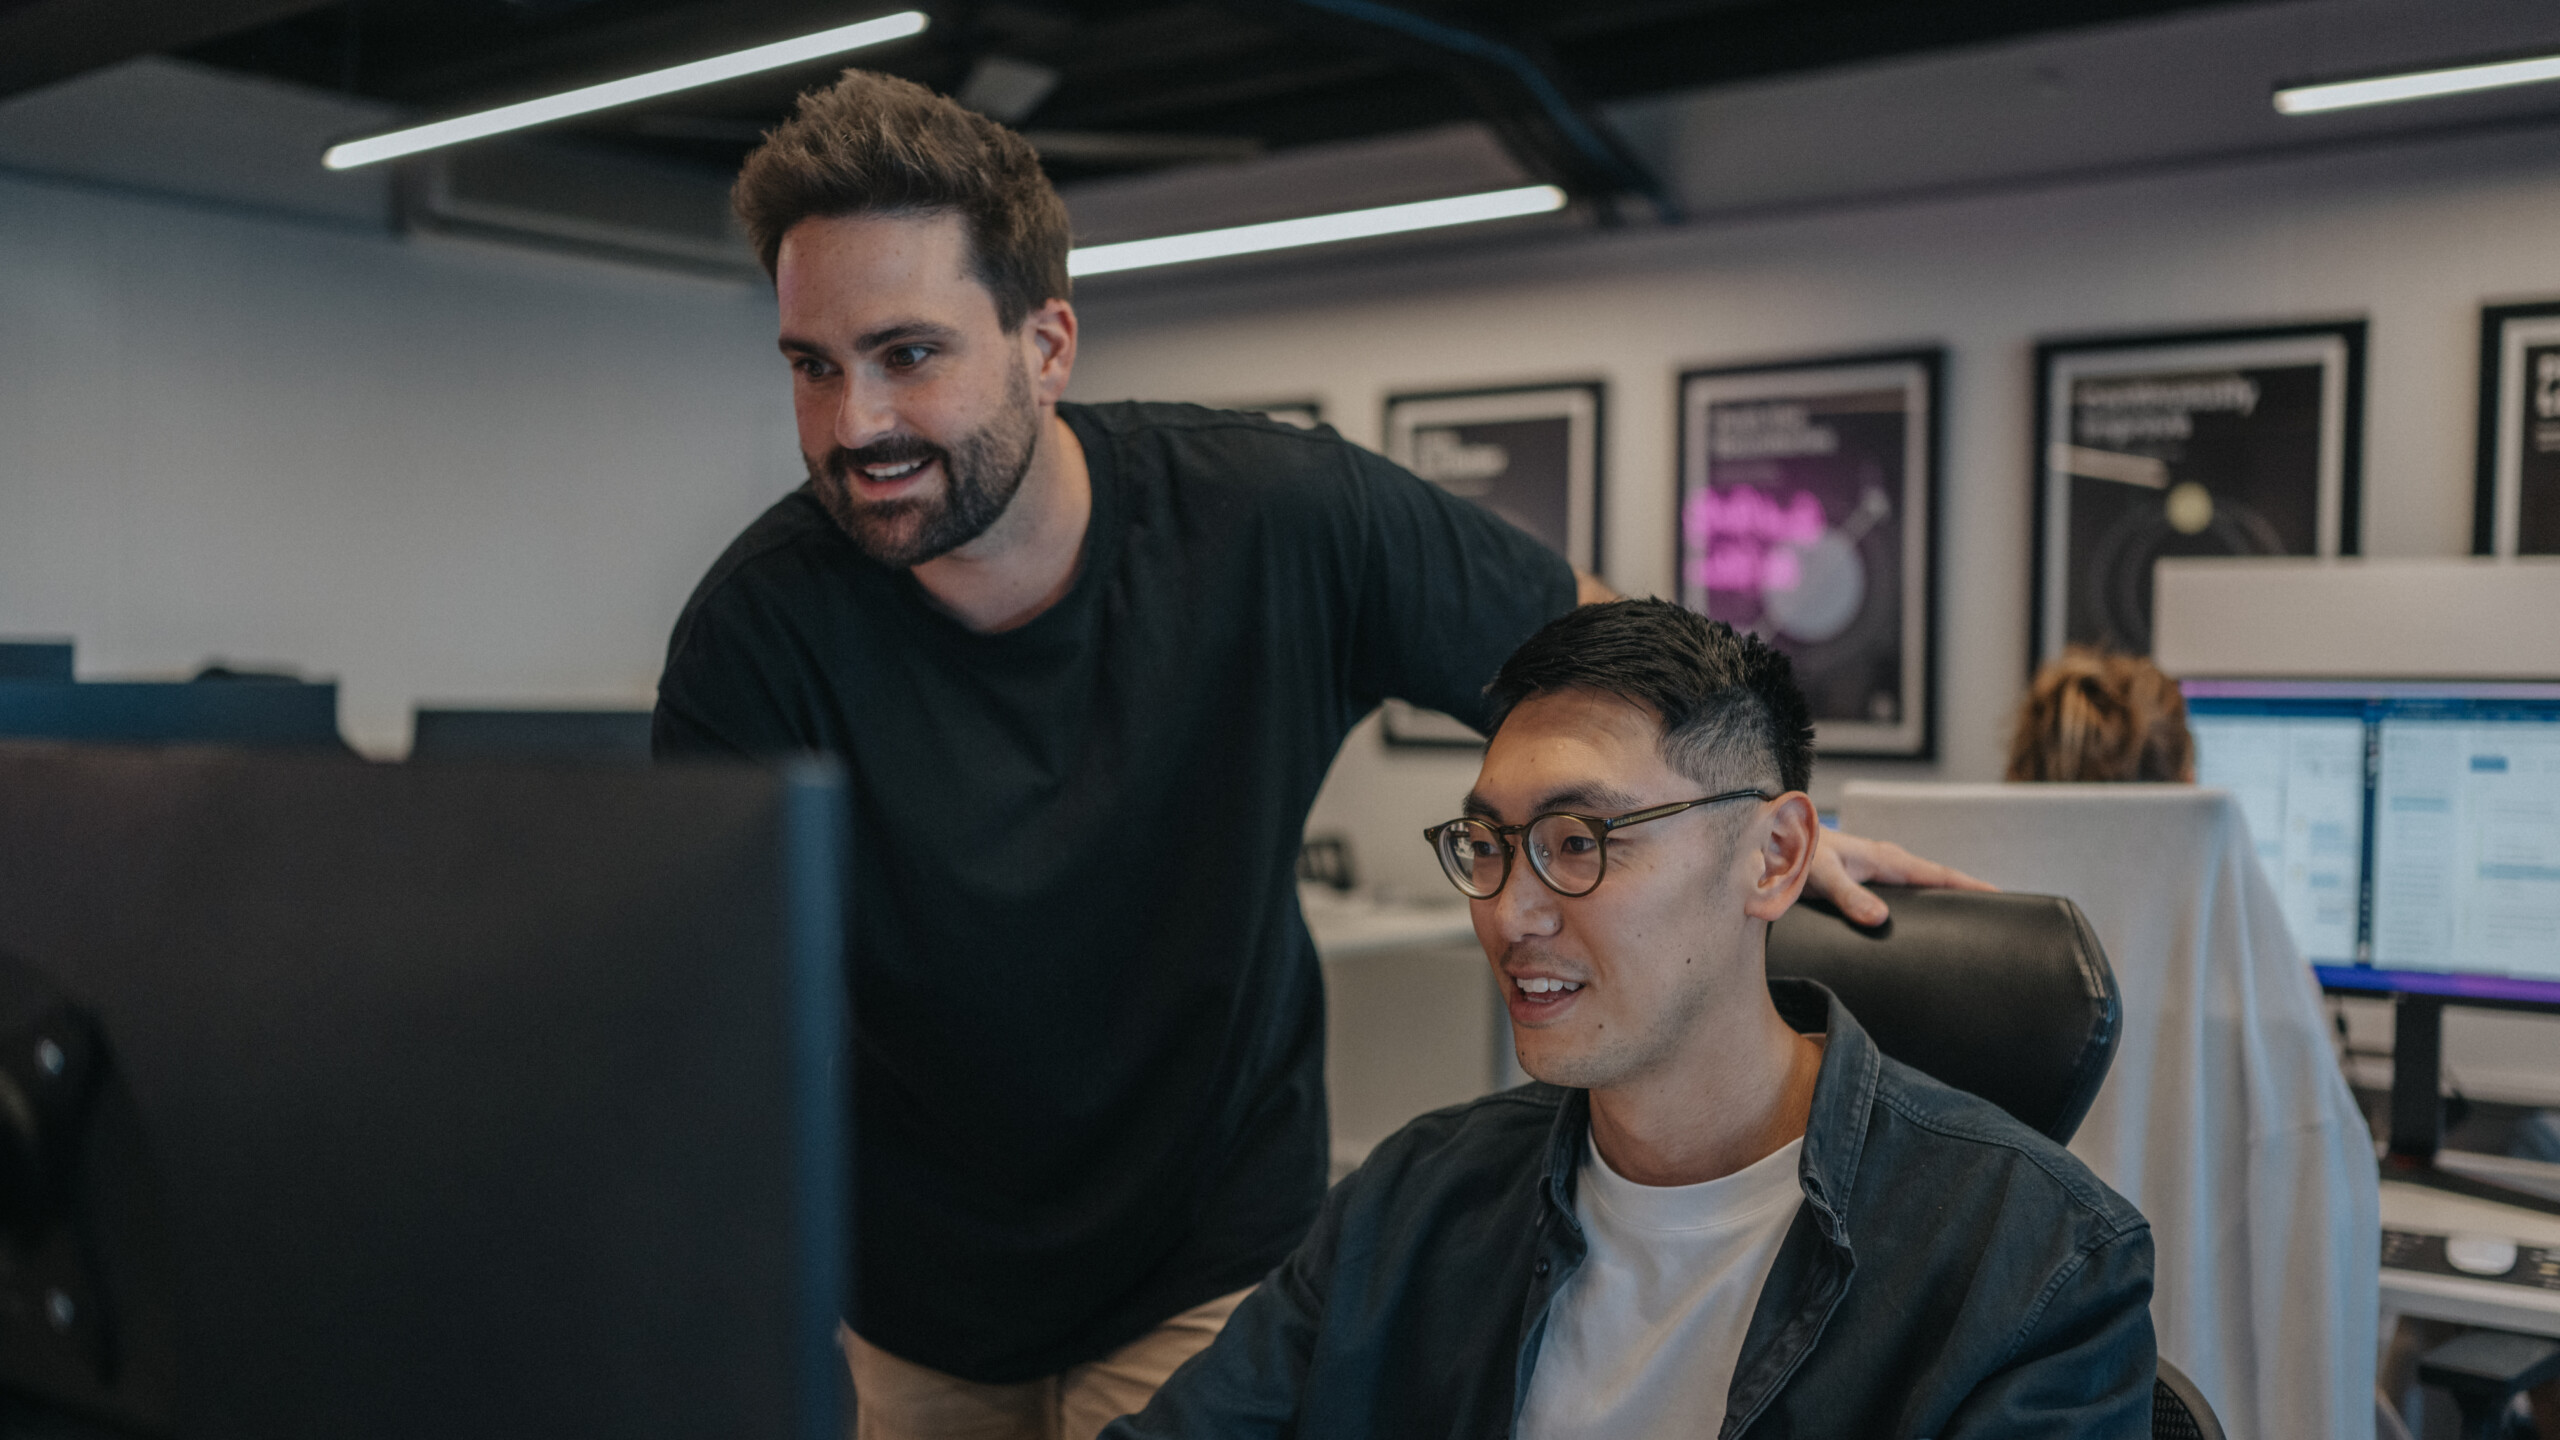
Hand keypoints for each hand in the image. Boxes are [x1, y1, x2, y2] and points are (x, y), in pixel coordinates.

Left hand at [1806, 828, 1995, 927]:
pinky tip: (1918, 930)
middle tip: (1998, 922)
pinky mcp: (1863, 885)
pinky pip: (1899, 897)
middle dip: (1966, 898)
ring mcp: (1876, 875)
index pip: (1939, 874)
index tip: (2003, 898)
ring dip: (1941, 905)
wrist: (1769, 839)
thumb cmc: (1795, 851)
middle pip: (1937, 883)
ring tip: (1966, 931)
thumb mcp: (1821, 874)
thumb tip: (1880, 919)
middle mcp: (1886, 865)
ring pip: (1919, 891)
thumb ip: (1847, 895)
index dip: (1971, 887)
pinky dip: (1916, 909)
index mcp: (1886, 859)